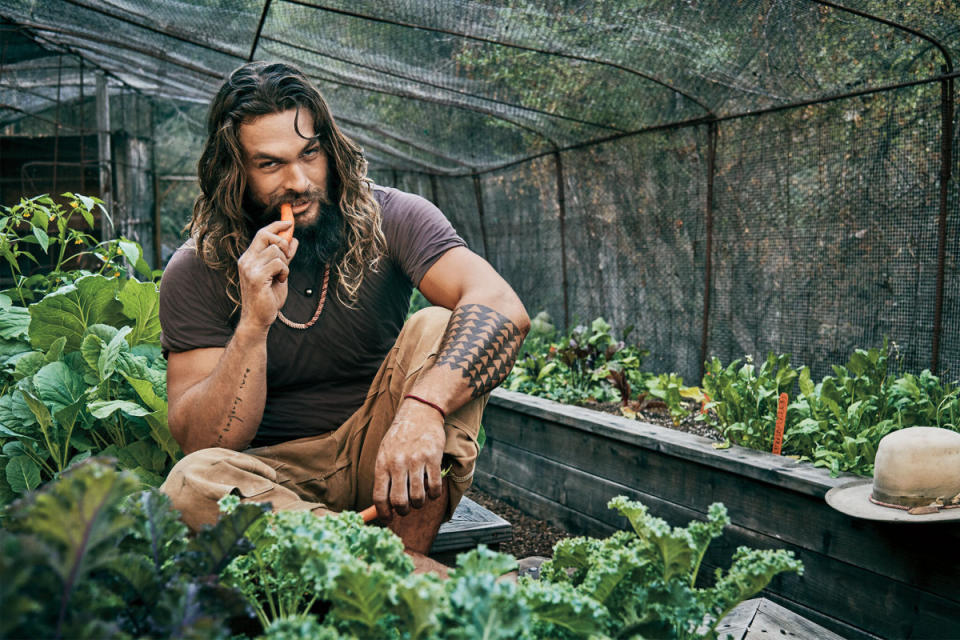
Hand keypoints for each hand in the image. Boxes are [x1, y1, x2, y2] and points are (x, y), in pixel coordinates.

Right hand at [237, 220, 297, 329]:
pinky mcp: (256, 277)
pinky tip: (280, 281)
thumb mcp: (278, 272)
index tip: (289, 222)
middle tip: (287, 258)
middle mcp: (246, 260)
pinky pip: (278, 263)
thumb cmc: (268, 296)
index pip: (261, 233)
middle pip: (267, 235)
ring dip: (286, 264)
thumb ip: (284, 256)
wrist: (259, 318)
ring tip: (281, 276)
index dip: (276, 225)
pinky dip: (285, 271)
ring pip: (276, 251)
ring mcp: (249, 268)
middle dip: (283, 243)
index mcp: (249, 257)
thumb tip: (293, 239)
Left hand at [373, 399, 445, 520]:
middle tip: (406, 508)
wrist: (420, 413)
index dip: (384, 513)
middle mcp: (398, 463)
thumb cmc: (400, 436)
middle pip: (399, 501)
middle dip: (403, 511)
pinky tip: (432, 490)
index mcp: (382, 463)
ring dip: (419, 503)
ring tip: (419, 498)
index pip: (380, 497)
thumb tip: (382, 504)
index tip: (388, 518)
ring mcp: (416, 460)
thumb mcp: (385, 453)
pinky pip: (435, 487)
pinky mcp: (433, 458)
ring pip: (418, 497)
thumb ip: (384, 476)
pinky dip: (434, 495)